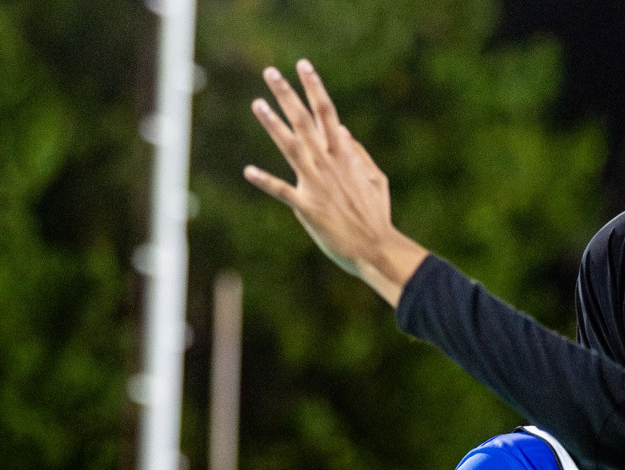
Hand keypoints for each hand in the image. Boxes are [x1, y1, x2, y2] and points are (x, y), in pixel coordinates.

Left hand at [243, 59, 427, 306]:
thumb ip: (358, 154)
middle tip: (270, 72)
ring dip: (273, 125)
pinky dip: (265, 181)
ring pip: (291, 147)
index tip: (303, 66)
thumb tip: (341, 130)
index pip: (327, 113)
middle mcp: (328, 164)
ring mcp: (317, 185)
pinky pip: (282, 192)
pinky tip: (248, 171)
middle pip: (305, 122)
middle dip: (288, 95)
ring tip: (257, 103)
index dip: (314, 88)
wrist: (375, 248)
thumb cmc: (376, 215)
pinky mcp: (307, 207)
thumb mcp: (376, 179)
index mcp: (345, 156)